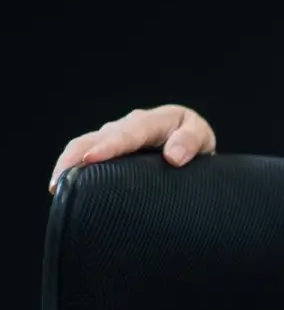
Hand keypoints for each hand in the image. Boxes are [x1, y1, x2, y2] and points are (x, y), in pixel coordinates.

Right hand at [50, 105, 216, 191]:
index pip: (127, 134)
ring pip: (85, 146)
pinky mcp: (108, 151)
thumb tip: (173, 157)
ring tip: (56, 187)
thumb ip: (191, 141)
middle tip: (60, 180)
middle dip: (75, 156)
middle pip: (95, 138)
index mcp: (152, 121)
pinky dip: (73, 170)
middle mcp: (127, 127)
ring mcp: (114, 138)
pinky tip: (63, 188)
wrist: (189, 142)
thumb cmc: (194, 140)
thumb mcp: (200, 136)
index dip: (109, 146)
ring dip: (68, 164)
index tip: (92, 158)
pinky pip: (86, 156)